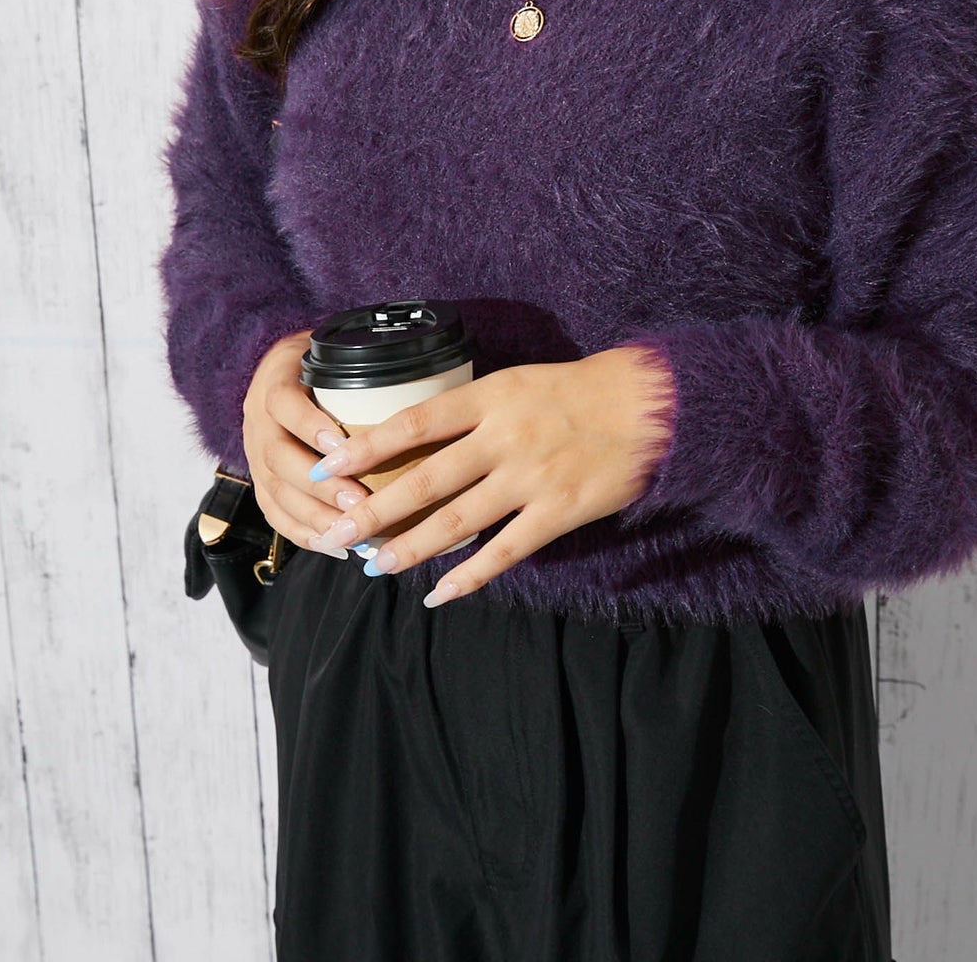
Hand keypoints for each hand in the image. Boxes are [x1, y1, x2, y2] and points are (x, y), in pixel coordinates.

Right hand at [241, 329, 372, 556]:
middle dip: (319, 484)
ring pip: (273, 490)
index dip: (309, 425)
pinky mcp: (259, 481)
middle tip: (358, 501)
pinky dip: (303, 533)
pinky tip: (334, 545)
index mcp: (275, 382)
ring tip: (351, 530)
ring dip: (314, 514)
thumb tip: (425, 380)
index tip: (343, 444)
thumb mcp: (335, 355)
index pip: (283, 402)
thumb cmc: (323, 366)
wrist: (282, 371)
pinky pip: (274, 514)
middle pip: (276, 456)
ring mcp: (254, 454)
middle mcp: (258, 419)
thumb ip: (364, 369)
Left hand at [306, 345, 676, 605]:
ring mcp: (532, 477)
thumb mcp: (518, 381)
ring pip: (457, 522)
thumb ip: (474, 409)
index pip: (414, 422)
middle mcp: (505, 436)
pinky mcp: (560, 511)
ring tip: (375, 568)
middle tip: (333, 536)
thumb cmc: (579, 389)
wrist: (651, 403)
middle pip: (425, 479)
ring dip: (411, 548)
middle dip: (373, 512)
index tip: (325, 467)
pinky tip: (440, 594)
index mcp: (491, 396)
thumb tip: (418, 436)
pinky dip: (469, 577)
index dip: (365, 447)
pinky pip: (505, 551)